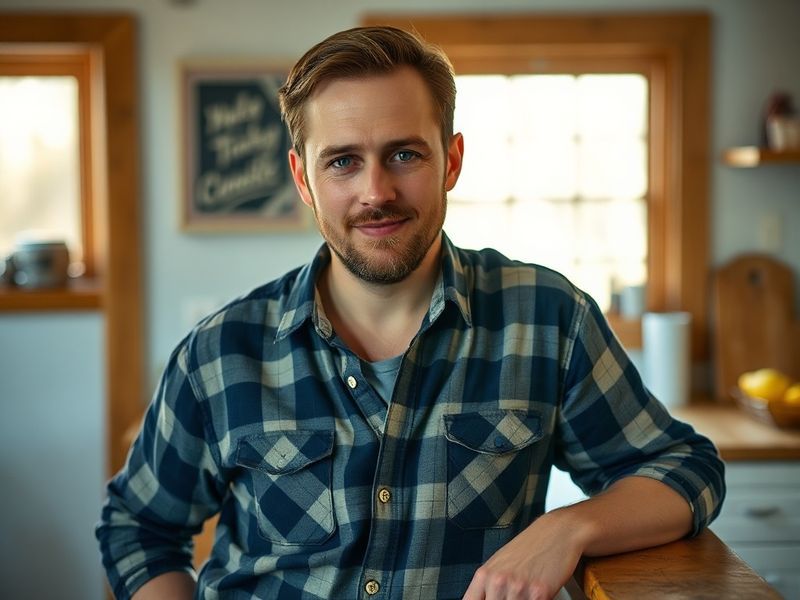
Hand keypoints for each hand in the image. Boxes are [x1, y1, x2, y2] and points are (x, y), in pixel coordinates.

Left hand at [462, 510, 587, 599]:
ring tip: (526, 594)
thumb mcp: (500, 563)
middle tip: (513, 597)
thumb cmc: (529, 546)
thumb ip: (488, 585)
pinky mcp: (539, 593)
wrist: (557, 531)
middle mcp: (498, 581)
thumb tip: (483, 597)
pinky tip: (537, 594)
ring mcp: (518, 588)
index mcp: (485, 575)